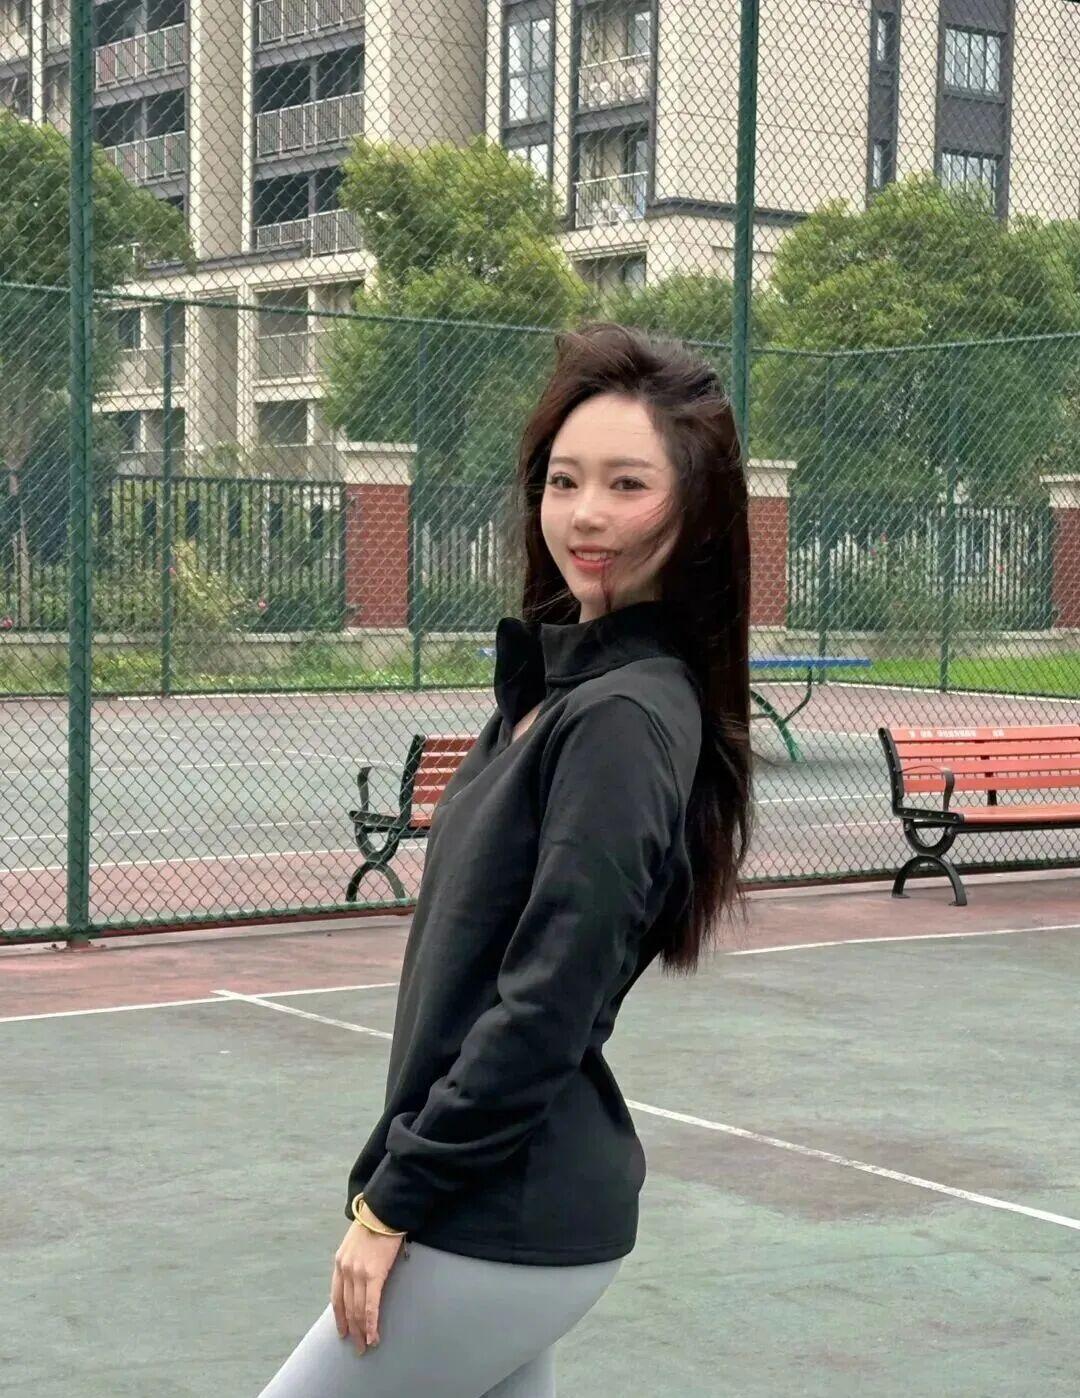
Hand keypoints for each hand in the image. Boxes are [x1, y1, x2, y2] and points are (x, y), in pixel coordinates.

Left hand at [331, 1219, 405, 1354]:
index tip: (343, 1332)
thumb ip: (354, 1261)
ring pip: (357, 1310)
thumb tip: (361, 1279)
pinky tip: (373, 1335)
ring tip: (366, 1346)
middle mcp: (345, 1270)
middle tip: (356, 1347)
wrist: (385, 1211)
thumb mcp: (355, 1243)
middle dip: (351, 1330)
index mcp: (339, 1263)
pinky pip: (371, 1306)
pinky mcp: (374, 1275)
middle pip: (346, 1308)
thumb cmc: (375, 1224)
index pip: (336, 1297)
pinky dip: (371, 1324)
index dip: (340, 1317)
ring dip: (361, 1331)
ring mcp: (358, 1274)